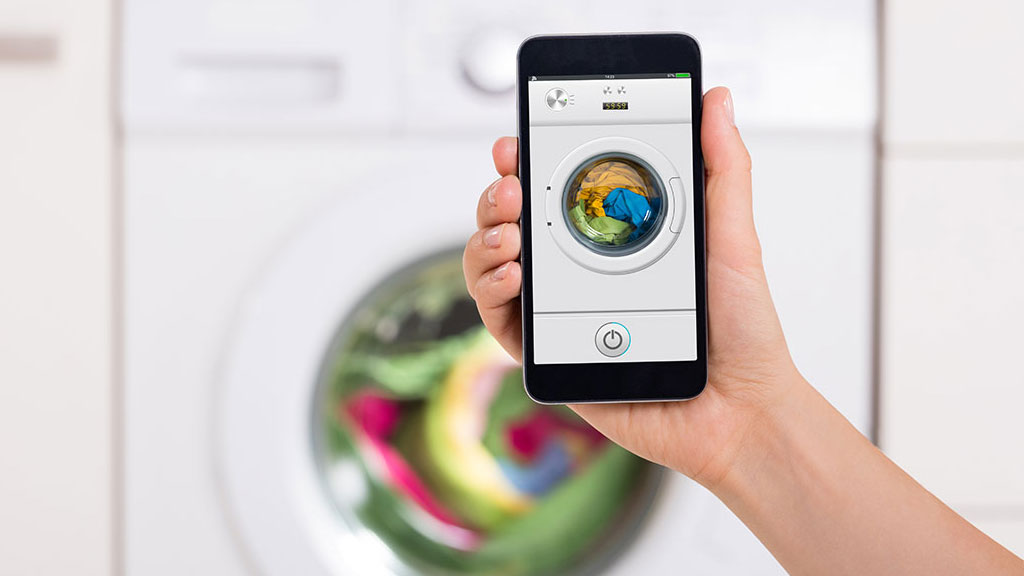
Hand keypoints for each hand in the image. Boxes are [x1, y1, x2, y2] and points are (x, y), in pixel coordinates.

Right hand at [463, 87, 799, 486]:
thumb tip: (715, 99)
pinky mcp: (551, 356)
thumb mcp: (731, 237)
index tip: (520, 144)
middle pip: (514, 223)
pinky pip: (501, 322)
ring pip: (494, 267)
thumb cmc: (741, 330)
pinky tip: (514, 275)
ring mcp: (562, 314)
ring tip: (509, 233)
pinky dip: (491, 292)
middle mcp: (581, 273)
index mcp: (615, 240)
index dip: (529, 165)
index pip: (557, 191)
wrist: (741, 410)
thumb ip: (721, 167)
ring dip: (484, 240)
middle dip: (498, 197)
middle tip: (512, 187)